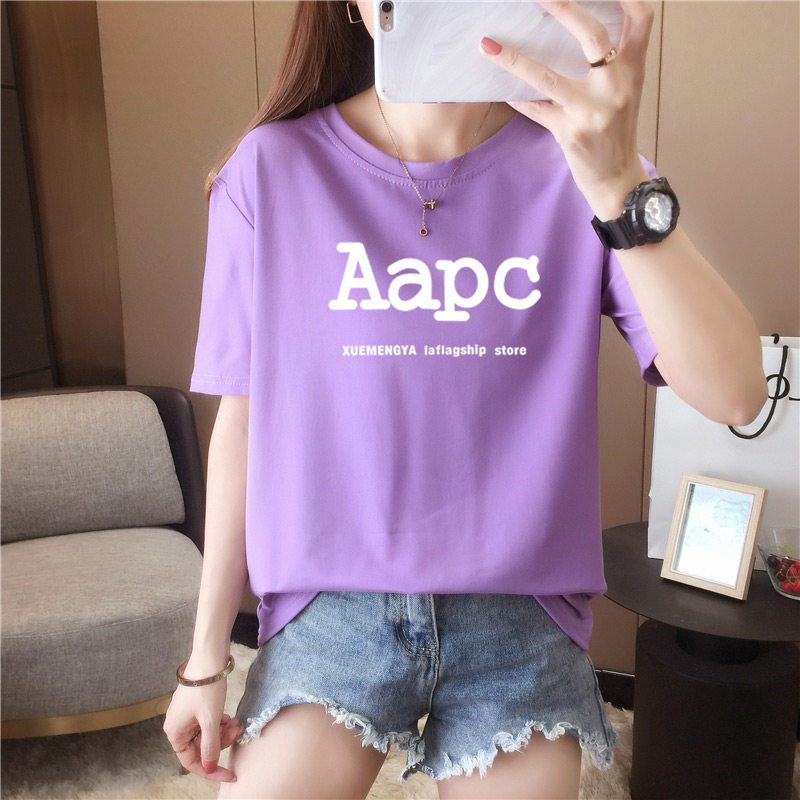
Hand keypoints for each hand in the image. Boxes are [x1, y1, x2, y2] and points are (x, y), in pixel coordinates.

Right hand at [162, 681, 242, 783]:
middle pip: (201, 747)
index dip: (212, 770)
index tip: (231, 774)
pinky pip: (208, 721)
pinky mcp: (196, 704)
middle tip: (238, 732)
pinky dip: (220, 721)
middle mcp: (177, 724)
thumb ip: (211, 747)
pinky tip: (230, 716)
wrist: (209, 657)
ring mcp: (186, 713)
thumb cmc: (207, 688)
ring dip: (223, 731)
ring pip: (207, 733)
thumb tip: (210, 767)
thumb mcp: (211, 721)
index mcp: (175, 731)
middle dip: (222, 742)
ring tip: (237, 722)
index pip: (192, 762)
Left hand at [479, 0, 654, 218]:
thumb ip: (611, 60)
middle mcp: (616, 86)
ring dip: (513, 59)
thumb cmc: (616, 130)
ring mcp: (592, 111)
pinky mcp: (570, 134)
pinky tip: (496, 86)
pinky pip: (534, 109)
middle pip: (592, 35)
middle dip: (563, 7)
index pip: (641, 16)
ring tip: (487, 44)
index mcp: (633, 69)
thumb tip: (578, 23)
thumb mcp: (624, 90)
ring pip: (547, 77)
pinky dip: (514, 96)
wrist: (617, 180)